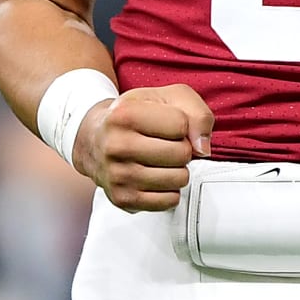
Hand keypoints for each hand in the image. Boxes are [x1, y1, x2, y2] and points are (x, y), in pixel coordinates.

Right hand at [73, 83, 212, 211]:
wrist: (96, 139)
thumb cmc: (138, 115)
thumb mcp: (168, 98)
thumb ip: (197, 113)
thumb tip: (203, 148)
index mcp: (124, 114)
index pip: (181, 124)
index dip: (183, 124)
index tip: (168, 124)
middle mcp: (116, 145)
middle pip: (181, 154)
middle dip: (182, 148)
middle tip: (166, 144)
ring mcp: (117, 175)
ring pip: (178, 179)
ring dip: (178, 169)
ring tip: (161, 160)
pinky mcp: (123, 199)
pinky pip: (168, 201)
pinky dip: (169, 190)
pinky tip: (155, 176)